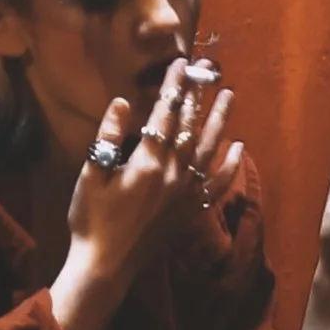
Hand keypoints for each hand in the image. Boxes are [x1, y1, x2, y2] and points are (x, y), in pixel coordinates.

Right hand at [52, 61, 244, 329]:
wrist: (106, 264)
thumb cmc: (91, 220)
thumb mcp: (91, 174)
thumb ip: (108, 137)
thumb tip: (121, 103)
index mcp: (147, 162)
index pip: (164, 115)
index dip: (172, 87)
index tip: (179, 64)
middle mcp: (173, 174)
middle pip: (189, 127)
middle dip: (197, 96)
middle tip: (207, 70)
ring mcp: (185, 193)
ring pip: (208, 149)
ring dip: (220, 121)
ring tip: (230, 95)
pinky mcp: (190, 210)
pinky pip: (216, 184)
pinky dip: (229, 166)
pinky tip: (238, 148)